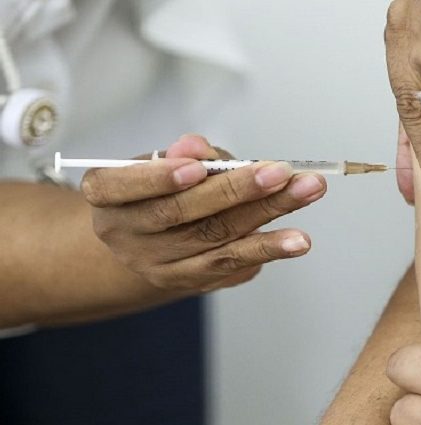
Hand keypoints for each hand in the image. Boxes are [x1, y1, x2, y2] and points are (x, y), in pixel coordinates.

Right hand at [80, 134, 326, 291]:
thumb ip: (183, 154)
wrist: (142, 242)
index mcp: (107, 197)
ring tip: (305, 196)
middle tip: (282, 173)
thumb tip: (196, 148)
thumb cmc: (153, 189)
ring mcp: (159, 265)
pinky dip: (266, 249)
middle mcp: (128, 236)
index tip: (198, 167)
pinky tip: (295, 239)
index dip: (159, 178)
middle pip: (183, 214)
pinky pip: (230, 265)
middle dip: (238, 191)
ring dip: (266, 218)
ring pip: (215, 241)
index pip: (123, 186)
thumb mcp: (157, 164)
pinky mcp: (191, 281)